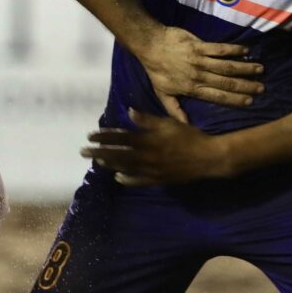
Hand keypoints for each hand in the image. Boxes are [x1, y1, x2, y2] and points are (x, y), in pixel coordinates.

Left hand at [80, 109, 232, 185]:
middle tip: (83, 151)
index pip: (119, 138)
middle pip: (117, 155)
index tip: (89, 135)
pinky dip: (126, 179)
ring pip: (124, 168)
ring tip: (97, 161)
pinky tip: (117, 177)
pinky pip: (138, 181)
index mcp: (147, 141)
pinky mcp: (158, 180)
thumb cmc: (189, 136)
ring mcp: (151, 170)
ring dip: (109, 164)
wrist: (208, 158)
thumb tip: (128, 111)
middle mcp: (146, 157)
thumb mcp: (168, 123)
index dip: (103, 137)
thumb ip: (146, 120)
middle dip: (98, 152)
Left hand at [139, 27, 263, 121]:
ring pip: (226, 65)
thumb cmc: (156, 70)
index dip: (234, 99)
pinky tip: (246, 50)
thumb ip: (175, 110)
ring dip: (244, 67)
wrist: (149, 45)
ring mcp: (199, 60)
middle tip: (262, 88)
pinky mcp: (199, 45)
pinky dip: (233, 49)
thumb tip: (186, 124)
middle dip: (245, 85)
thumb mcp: (162, 93)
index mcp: (192, 88)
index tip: (250, 102)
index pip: (217, 96)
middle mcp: (198, 75)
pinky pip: (219, 48)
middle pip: (226, 82)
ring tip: (260, 69)